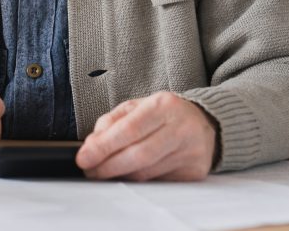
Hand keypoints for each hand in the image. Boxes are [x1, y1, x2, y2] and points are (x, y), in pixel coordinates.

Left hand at [76, 91, 217, 180]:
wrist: (205, 122)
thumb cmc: (163, 114)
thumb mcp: (136, 107)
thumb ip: (111, 122)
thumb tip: (92, 146)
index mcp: (163, 105)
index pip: (129, 129)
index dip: (104, 146)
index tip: (83, 158)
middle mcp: (181, 128)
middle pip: (139, 155)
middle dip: (108, 166)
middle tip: (89, 171)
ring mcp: (191, 151)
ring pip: (147, 172)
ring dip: (120, 176)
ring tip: (102, 173)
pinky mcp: (195, 171)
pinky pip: (158, 181)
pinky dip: (138, 181)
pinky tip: (125, 176)